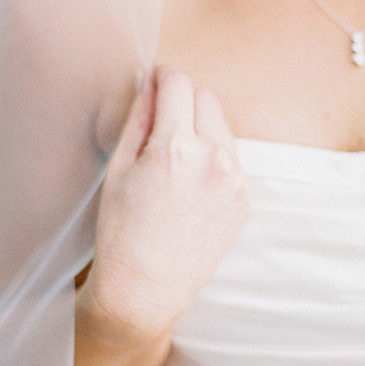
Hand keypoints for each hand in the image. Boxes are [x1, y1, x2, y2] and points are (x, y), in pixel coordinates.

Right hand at [80, 68, 248, 343]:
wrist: (146, 288)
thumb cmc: (121, 230)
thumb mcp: (119, 168)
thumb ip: (138, 118)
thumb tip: (148, 80)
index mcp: (175, 147)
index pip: (178, 82)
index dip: (163, 77)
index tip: (155, 82)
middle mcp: (212, 158)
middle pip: (205, 98)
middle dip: (183, 103)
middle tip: (161, 128)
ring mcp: (234, 178)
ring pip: (222, 126)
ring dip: (201, 130)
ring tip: (175, 164)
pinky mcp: (245, 197)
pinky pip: (232, 157)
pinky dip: (214, 159)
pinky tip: (190, 186)